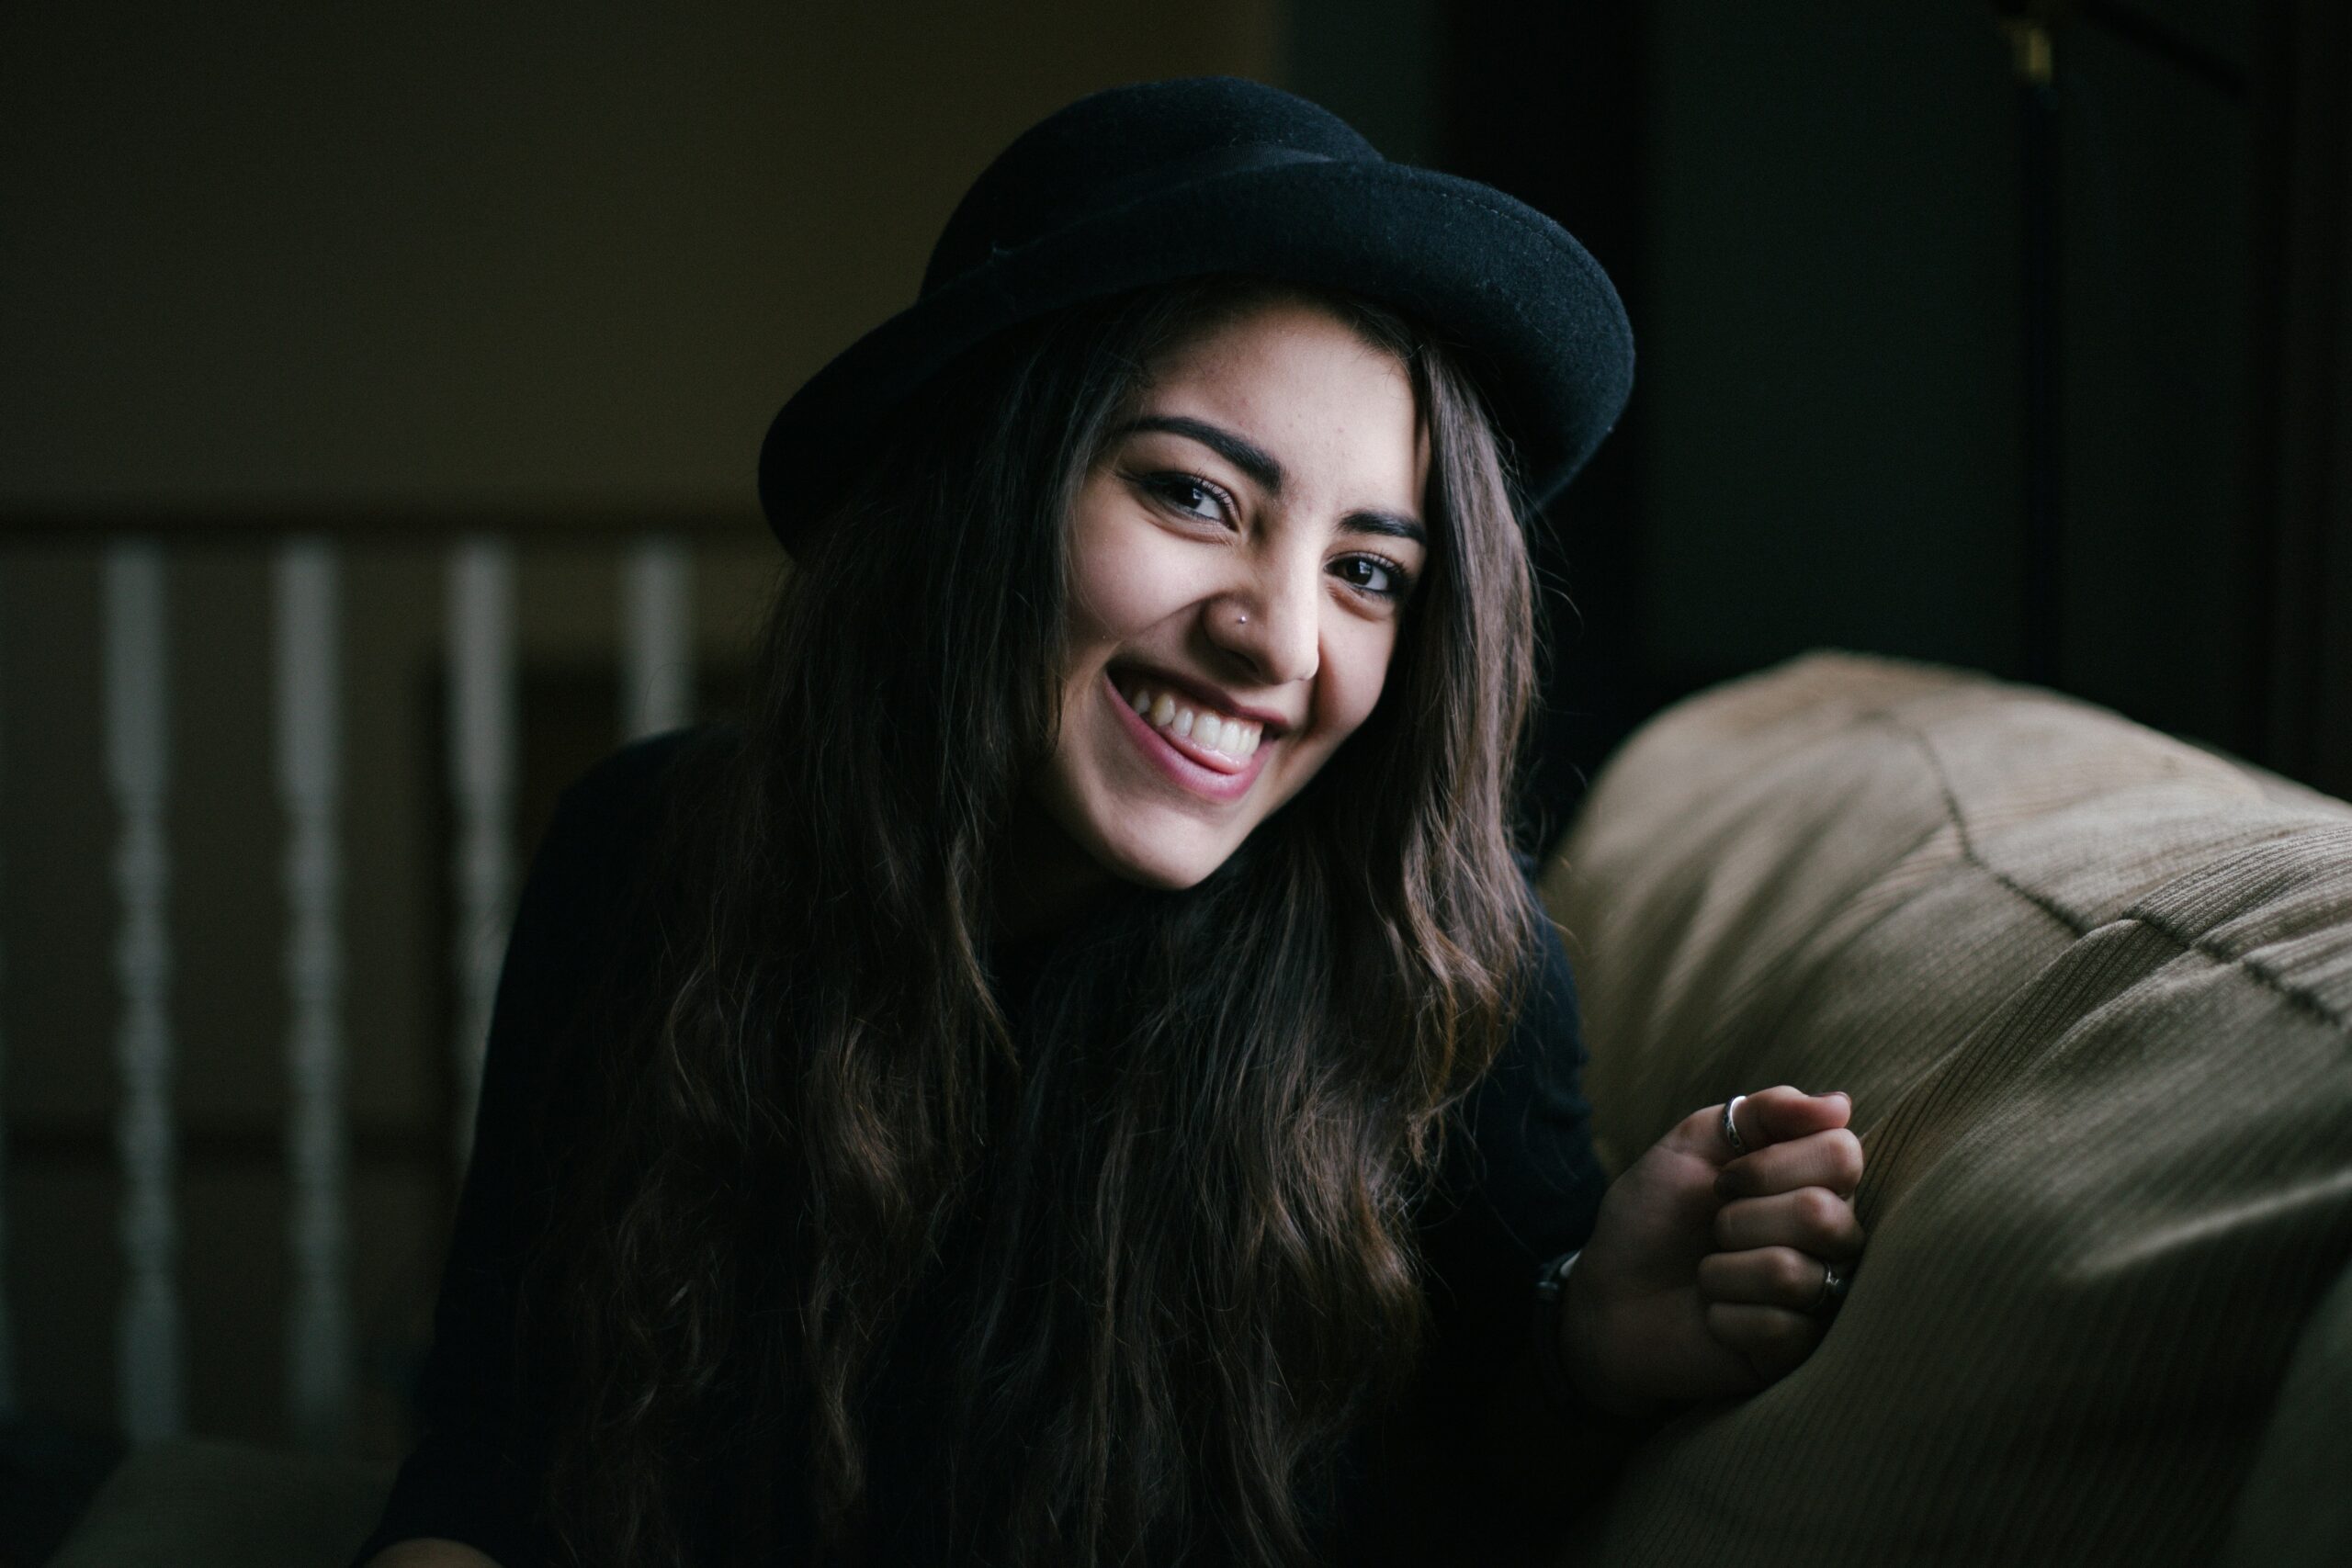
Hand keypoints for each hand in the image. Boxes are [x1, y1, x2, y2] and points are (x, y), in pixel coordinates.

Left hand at [1558, 1086, 1864, 1415]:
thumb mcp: (1692, 1144)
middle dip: (1739, 1220)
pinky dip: (1724, 1315)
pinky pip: (1778, 1328)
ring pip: (1792, 1274)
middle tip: (1713, 1231)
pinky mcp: (1798, 1352)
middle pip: (1823, 1215)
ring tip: (1708, 1275)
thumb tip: (1840, 1105)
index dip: (1772, 1165)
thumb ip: (1761, 1112)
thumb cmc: (1653, 1217)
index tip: (1723, 1180)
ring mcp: (1821, 1298)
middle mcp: (1833, 1239)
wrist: (1607, 1296)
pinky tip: (1713, 1316)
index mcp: (1814, 1182)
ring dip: (1722, 1270)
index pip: (1842, 1154)